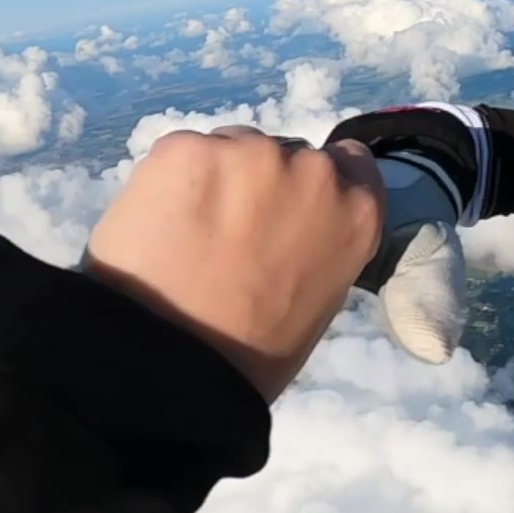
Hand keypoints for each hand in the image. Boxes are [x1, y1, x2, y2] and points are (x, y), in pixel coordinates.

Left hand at [82, 126, 385, 400]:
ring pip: (232, 147)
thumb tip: (290, 232)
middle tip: (227, 233)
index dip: (313, 185)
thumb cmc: (250, 356)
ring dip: (216, 178)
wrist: (167, 365)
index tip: (286, 209)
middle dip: (260, 183)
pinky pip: (182, 154)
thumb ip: (316, 246)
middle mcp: (313, 171)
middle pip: (286, 152)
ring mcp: (250, 152)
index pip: (350, 164)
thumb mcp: (314, 301)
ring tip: (186, 233)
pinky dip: (169, 183)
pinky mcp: (187, 148)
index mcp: (356, 213)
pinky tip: (157, 226)